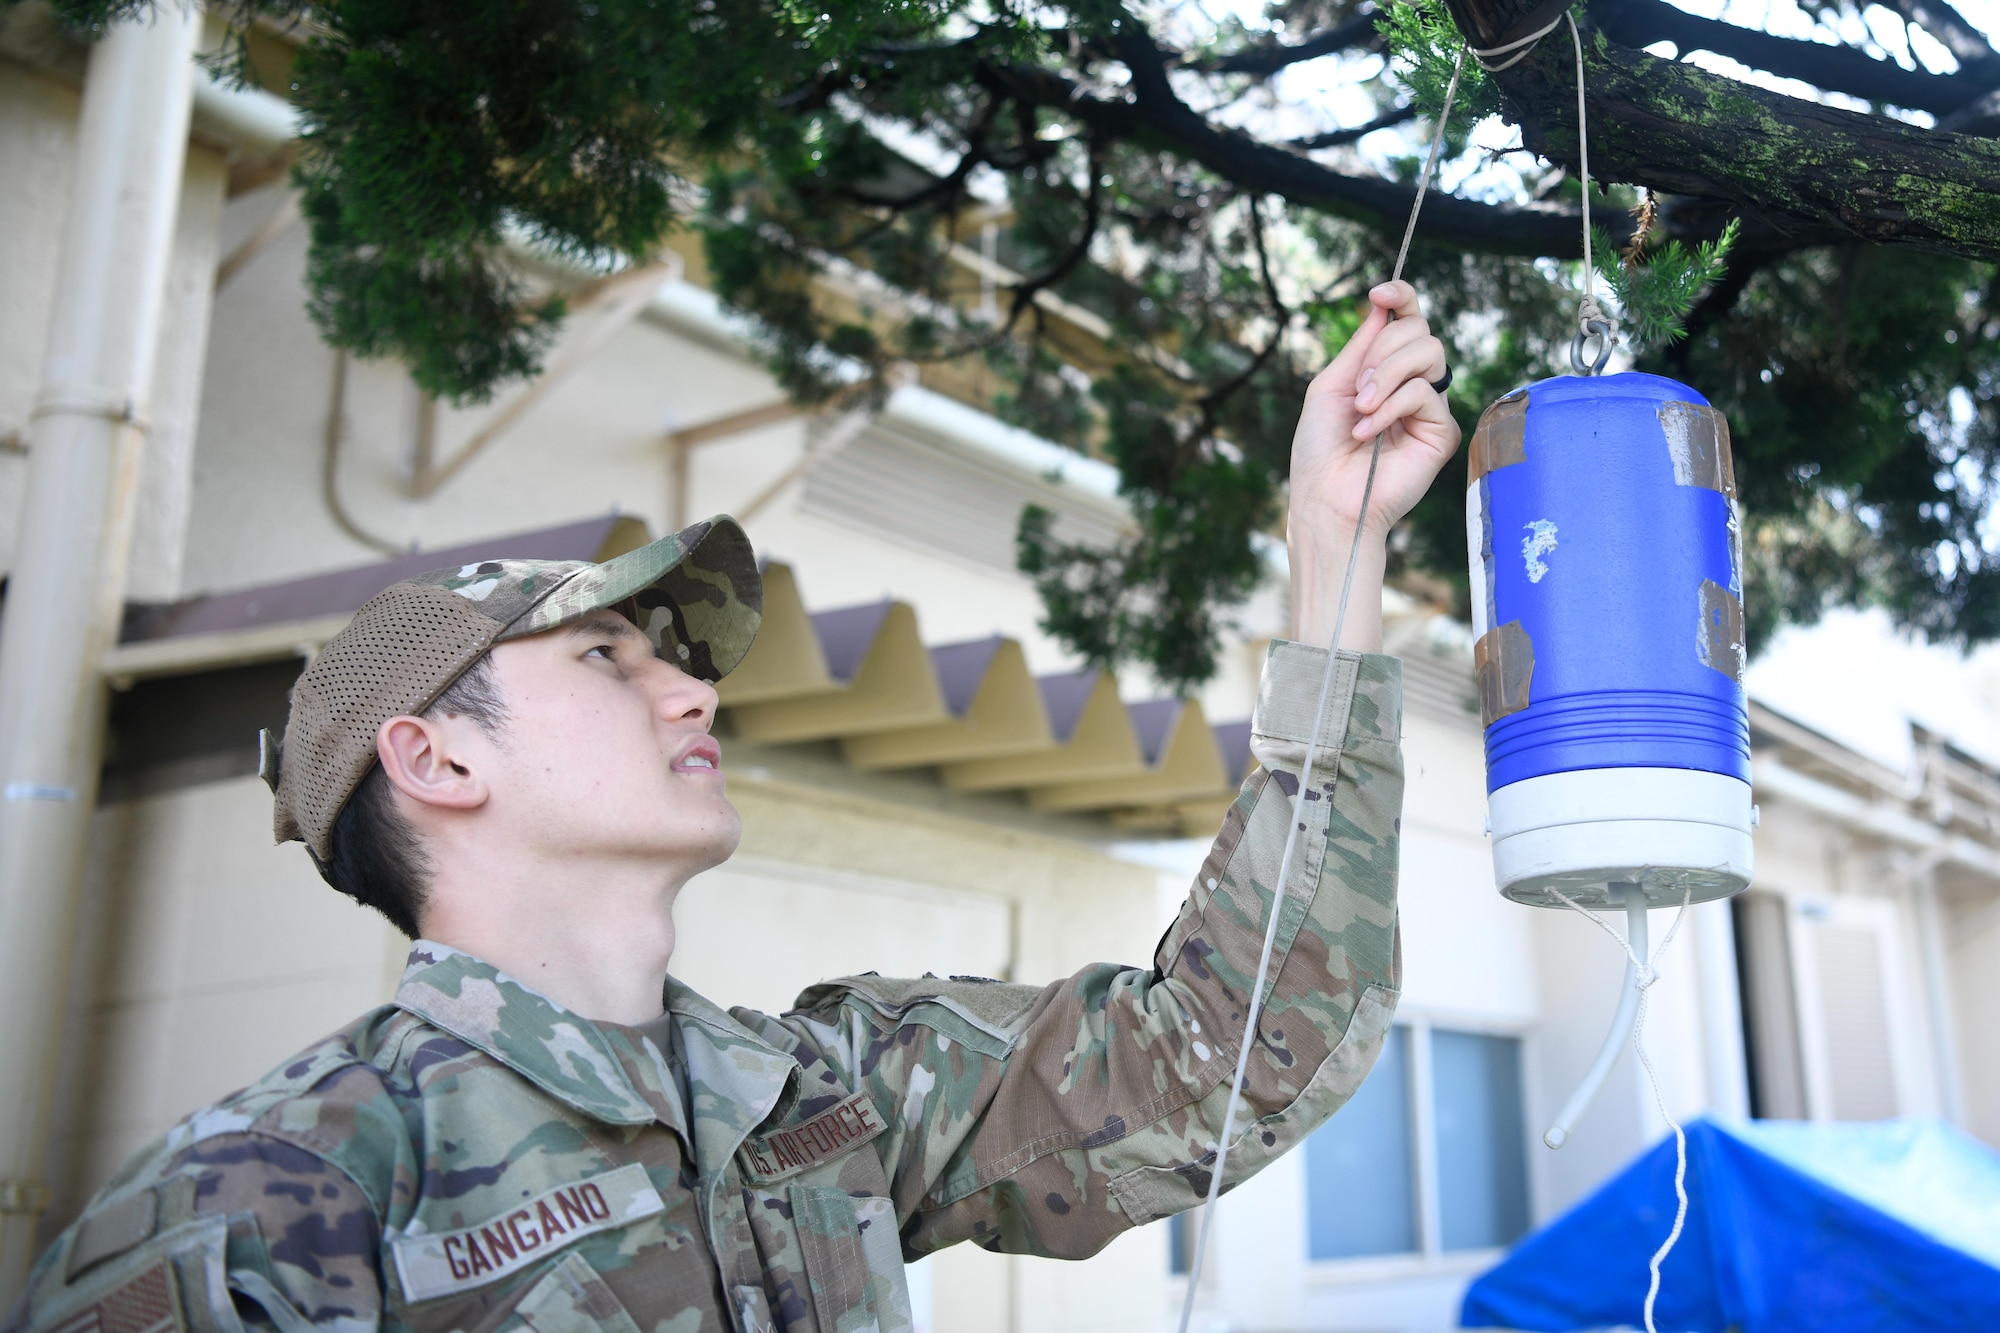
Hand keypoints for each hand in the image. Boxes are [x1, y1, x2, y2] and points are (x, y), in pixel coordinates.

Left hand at [1287, 281, 1461, 646]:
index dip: (1401, 297)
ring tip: (1360, 410)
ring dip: (1385, 375)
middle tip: (1356, 389)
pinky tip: (1368, 432)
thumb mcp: (1331, 386)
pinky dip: (1390, 407)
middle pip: (1420, 331)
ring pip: (1429, 353)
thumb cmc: (1321, 449)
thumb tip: (1381, 303)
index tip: (1380, 291)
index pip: (1407, 322)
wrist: (1325, 498)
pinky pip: (1424, 393)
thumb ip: (1360, 345)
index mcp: (1385, 371)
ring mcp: (1430, 408)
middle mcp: (1412, 385)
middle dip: (1382, 351)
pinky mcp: (1442, 432)